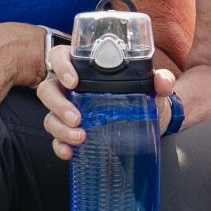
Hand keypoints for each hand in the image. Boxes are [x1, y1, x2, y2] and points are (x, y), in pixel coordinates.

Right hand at [37, 45, 179, 160]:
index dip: (61, 66)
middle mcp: (70, 88)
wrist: (150, 121)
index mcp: (83, 67)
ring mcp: (67, 110)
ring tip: (80, 137)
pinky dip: (60, 146)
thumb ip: (160, 80)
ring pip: (49, 116)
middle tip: (77, 118)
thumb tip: (162, 80)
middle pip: (48, 90)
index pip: (60, 57)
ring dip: (60, 128)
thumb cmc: (143, 95)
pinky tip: (69, 153)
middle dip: (58, 104)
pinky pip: (56, 138)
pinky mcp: (70, 131)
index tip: (74, 82)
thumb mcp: (152, 87)